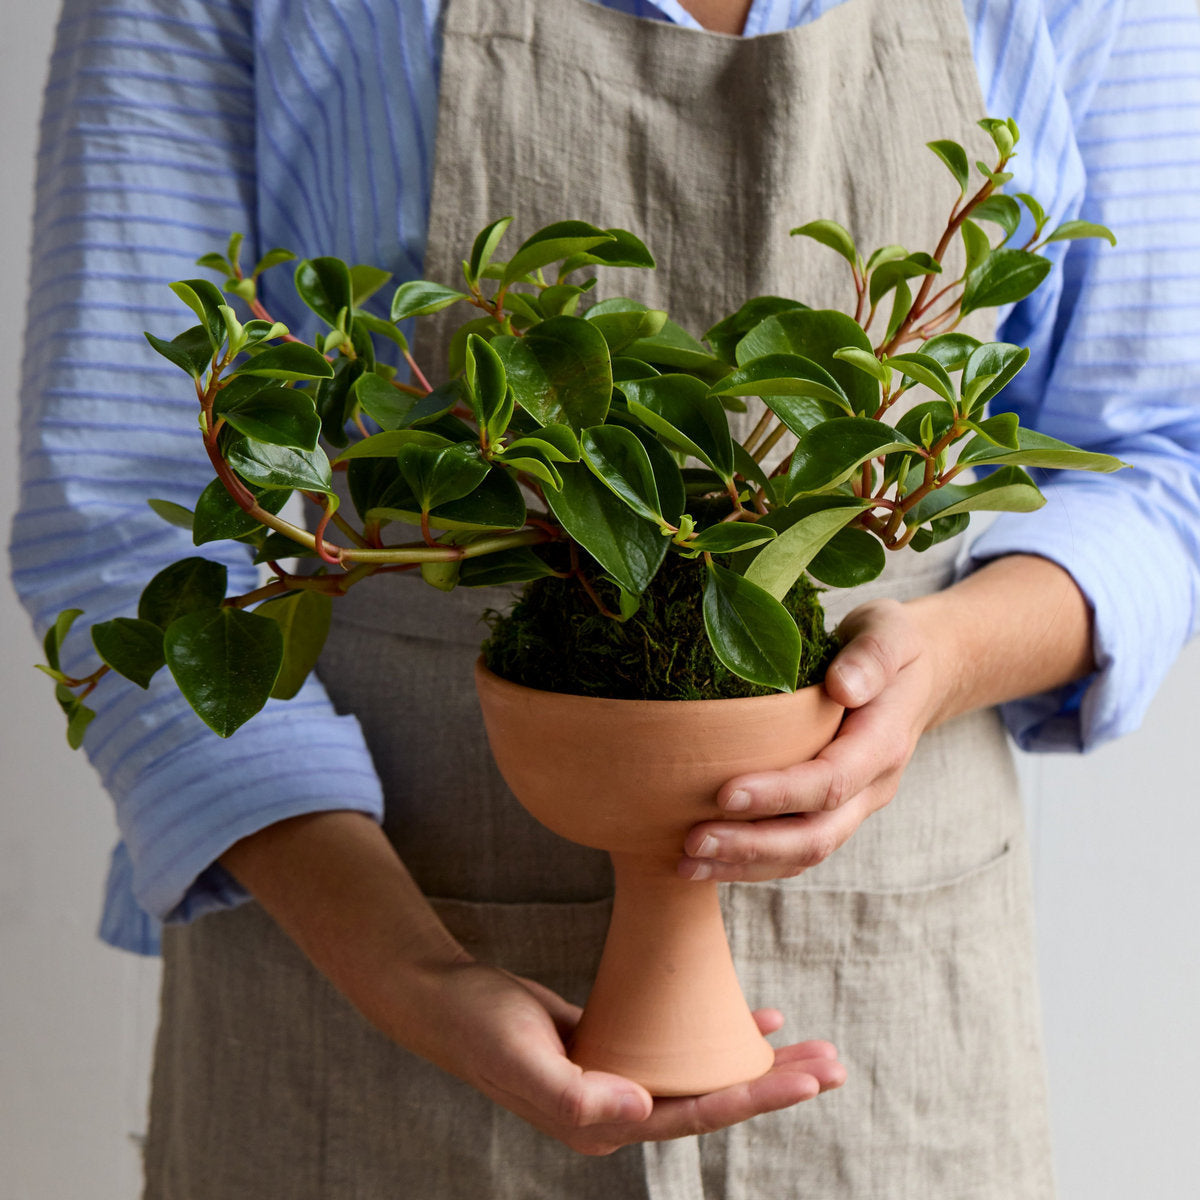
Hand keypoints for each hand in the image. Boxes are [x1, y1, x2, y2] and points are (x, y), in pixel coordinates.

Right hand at [404, 958, 845, 1155]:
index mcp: (603, 1125)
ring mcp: (619, 1081)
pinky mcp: (615, 1048)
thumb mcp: (521, 1059)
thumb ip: (577, 1096)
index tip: (805, 1078)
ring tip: (809, 1046)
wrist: (445, 1001)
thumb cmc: (480, 1029)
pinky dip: (716, 1030)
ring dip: (756, 1060)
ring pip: (703, 1071)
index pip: (694, 1116)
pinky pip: (679, 1044)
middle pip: (712, 1098)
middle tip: (832, 1063)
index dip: (752, 1096)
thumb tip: (643, 1112)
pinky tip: (752, 1017)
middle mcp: (619, 1111)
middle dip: (774, 1082)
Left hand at [679, 597, 942, 883]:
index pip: (831, 782)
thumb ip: (871, 656)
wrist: (921, 673)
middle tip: (692, 842)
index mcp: (883, 743)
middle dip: (752, 846)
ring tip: (686, 863)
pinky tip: (705, 861)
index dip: (779, 794)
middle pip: (815, 836)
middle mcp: (871, 786)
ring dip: (744, 863)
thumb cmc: (894, 645)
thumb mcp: (890, 632)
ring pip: (803, 854)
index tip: (725, 793)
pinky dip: (751, 861)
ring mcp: (854, 806)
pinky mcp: (832, 811)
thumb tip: (842, 687)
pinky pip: (794, 850)